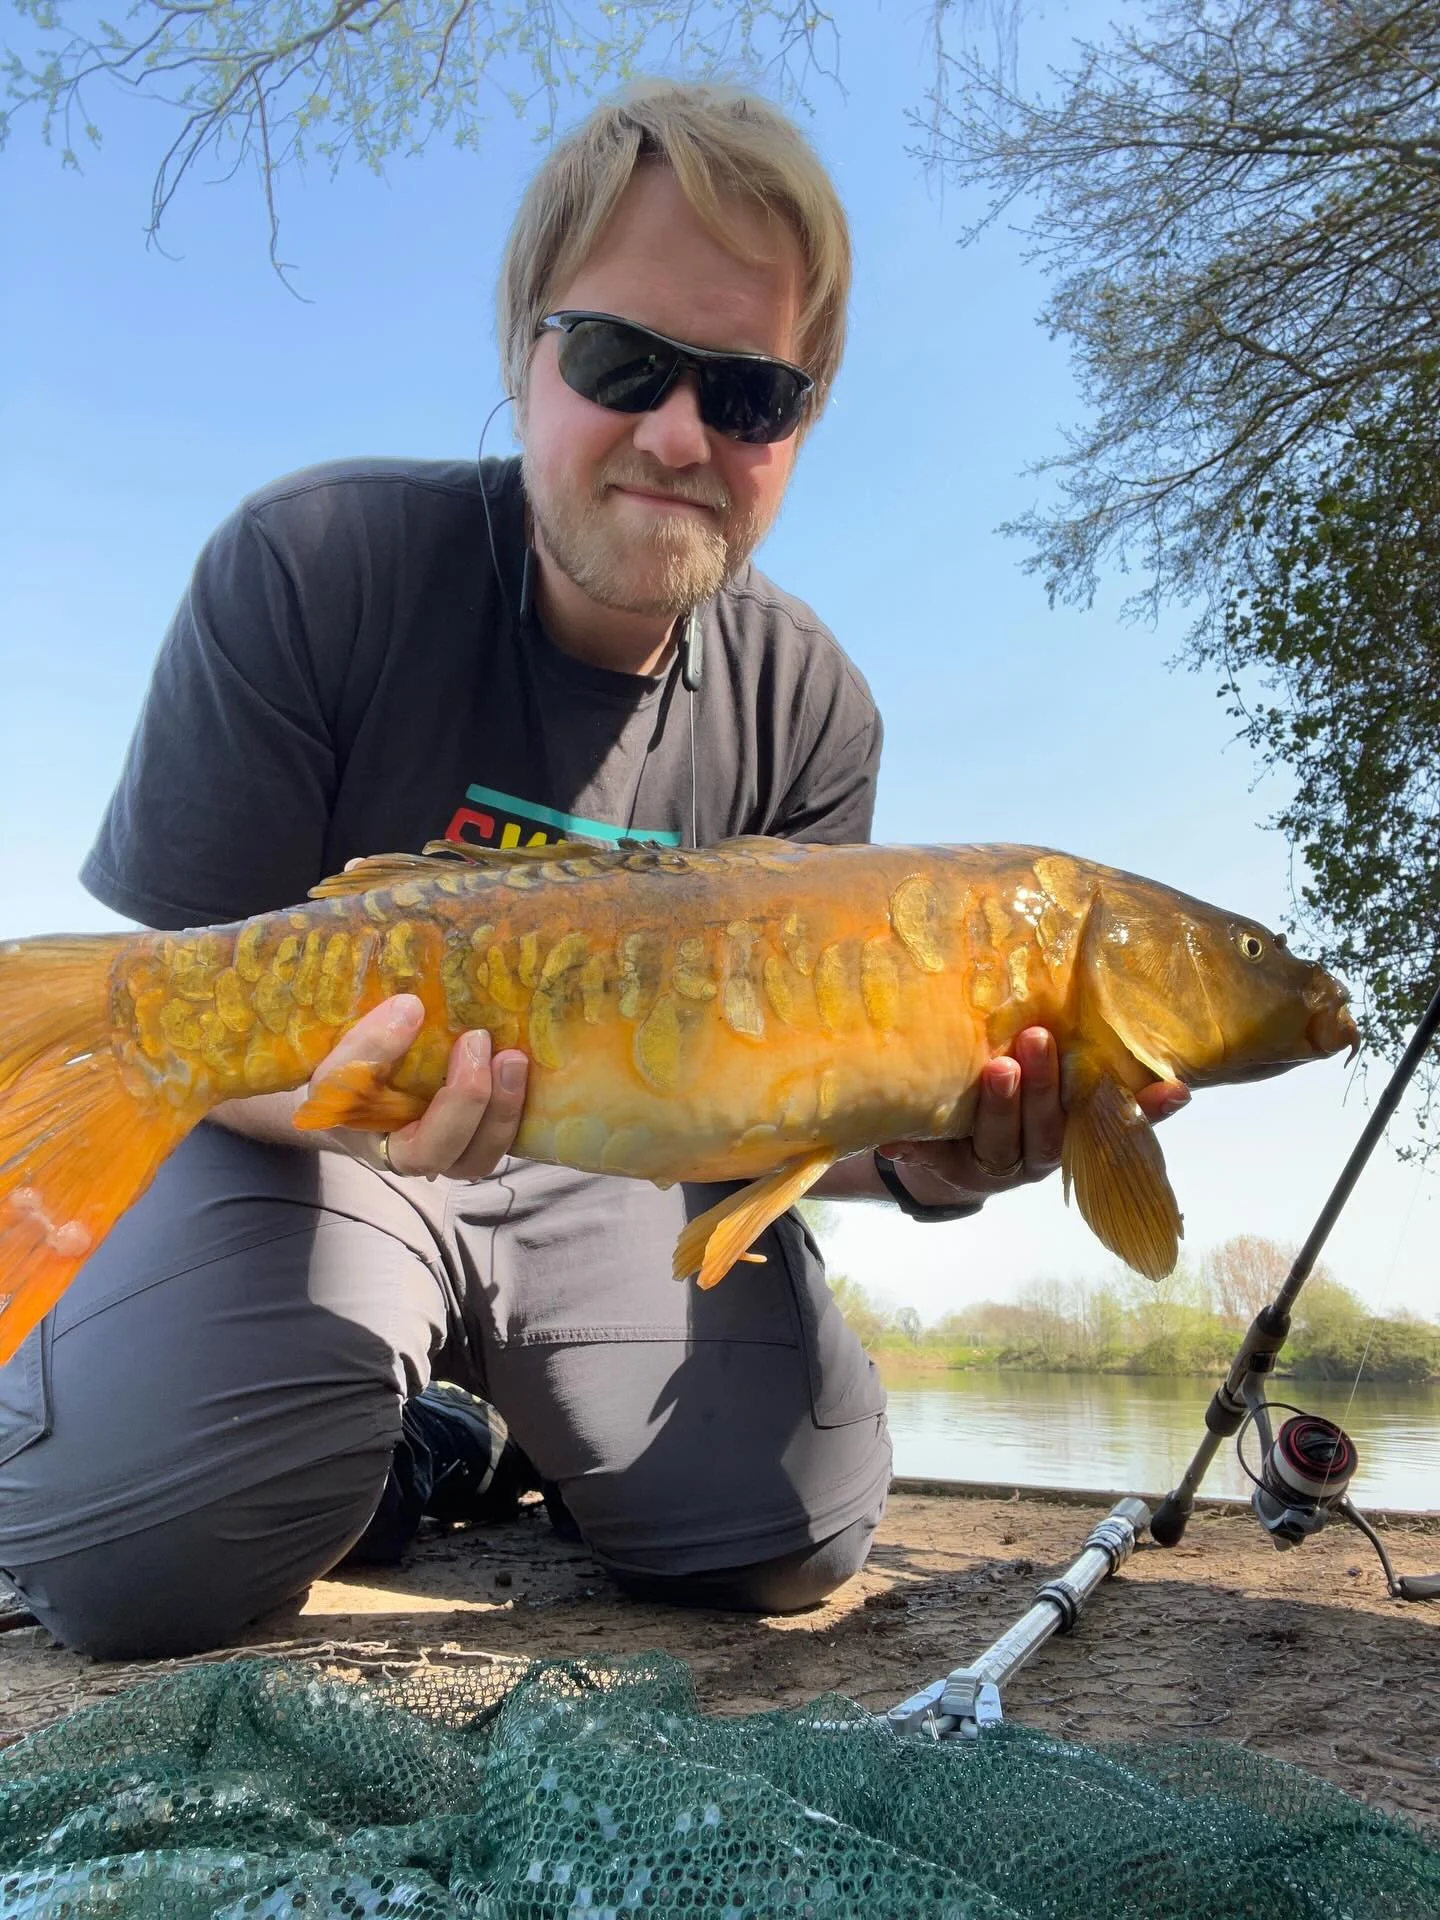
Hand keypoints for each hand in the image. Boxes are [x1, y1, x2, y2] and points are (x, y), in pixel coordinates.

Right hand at [311, 993, 529, 1179]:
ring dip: (509, 1106)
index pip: (425, 1150)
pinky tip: (522, 1062)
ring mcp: (458, 1145)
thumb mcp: (336, 1066)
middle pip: (470, 1158)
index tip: (463, 1041)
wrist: (349, 1085)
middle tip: (487, 1044)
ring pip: (493, 1149)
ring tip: (513, 1058)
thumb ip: (367, 1045)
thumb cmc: (341, 1082)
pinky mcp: (480, 1126)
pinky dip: (520, 1101)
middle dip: (485, 1103)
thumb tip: (412, 1009)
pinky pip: (505, 1128)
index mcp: (391, 1151)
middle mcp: (431, 1158)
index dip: (452, 1105)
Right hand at [878, 1026, 1189, 1206]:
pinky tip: (1178, 1089)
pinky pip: (1122, 1127)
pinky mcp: (1087, 1135)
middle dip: (1040, 1087)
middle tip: (1035, 1039)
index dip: (998, 1106)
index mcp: (979, 1163)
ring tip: (1101, 1052)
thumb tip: (882, 1126)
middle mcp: (1026, 1162)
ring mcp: (1060, 1148)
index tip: (998, 1068)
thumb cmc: (931, 1133)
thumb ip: (903, 1128)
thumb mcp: (912, 1131)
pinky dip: (1148, 1109)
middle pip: (1038, 1132)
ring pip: (1080, 1128)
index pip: (991, 1139)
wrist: (960, 1159)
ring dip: (1094, 1093)